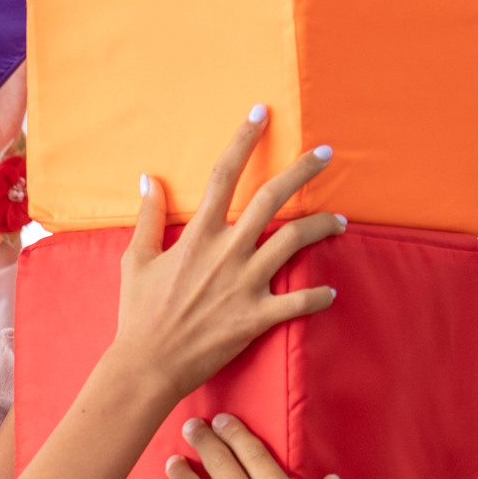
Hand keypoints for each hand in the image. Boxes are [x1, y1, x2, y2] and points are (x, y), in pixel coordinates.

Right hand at [115, 116, 342, 404]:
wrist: (147, 365)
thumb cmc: (139, 314)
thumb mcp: (137, 259)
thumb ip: (147, 216)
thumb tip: (148, 179)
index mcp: (198, 234)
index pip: (224, 173)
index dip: (244, 138)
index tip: (262, 113)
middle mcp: (227, 251)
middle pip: (273, 197)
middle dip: (303, 170)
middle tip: (325, 154)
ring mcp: (245, 283)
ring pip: (296, 240)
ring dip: (324, 225)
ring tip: (341, 220)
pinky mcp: (257, 316)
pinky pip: (299, 301)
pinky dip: (318, 296)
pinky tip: (330, 292)